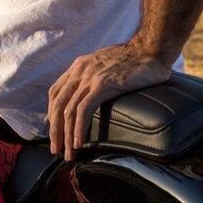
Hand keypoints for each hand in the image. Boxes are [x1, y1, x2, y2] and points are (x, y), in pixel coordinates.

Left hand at [47, 41, 171, 160]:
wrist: (150, 48)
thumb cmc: (135, 58)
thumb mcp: (106, 64)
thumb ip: (96, 76)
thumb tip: (94, 93)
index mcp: (79, 65)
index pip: (55, 92)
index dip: (52, 113)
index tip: (55, 131)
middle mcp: (80, 70)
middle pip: (57, 104)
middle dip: (55, 130)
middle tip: (57, 150)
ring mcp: (90, 77)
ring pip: (68, 110)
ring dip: (66, 136)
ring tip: (69, 154)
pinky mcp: (103, 85)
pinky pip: (83, 110)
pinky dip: (78, 129)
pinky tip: (79, 142)